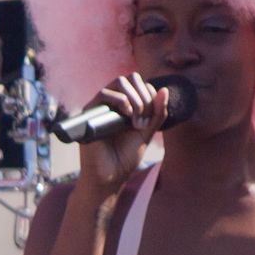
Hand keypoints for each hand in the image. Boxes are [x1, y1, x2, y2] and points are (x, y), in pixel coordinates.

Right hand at [72, 74, 172, 198]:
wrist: (109, 176)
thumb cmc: (125, 158)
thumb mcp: (147, 132)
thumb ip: (157, 113)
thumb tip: (165, 90)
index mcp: (125, 105)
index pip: (141, 84)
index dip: (150, 95)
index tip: (151, 118)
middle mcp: (112, 103)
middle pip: (130, 78)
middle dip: (143, 96)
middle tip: (144, 119)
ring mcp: (101, 106)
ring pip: (119, 82)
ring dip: (134, 98)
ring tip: (135, 121)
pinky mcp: (89, 112)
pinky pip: (104, 94)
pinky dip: (121, 101)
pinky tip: (127, 116)